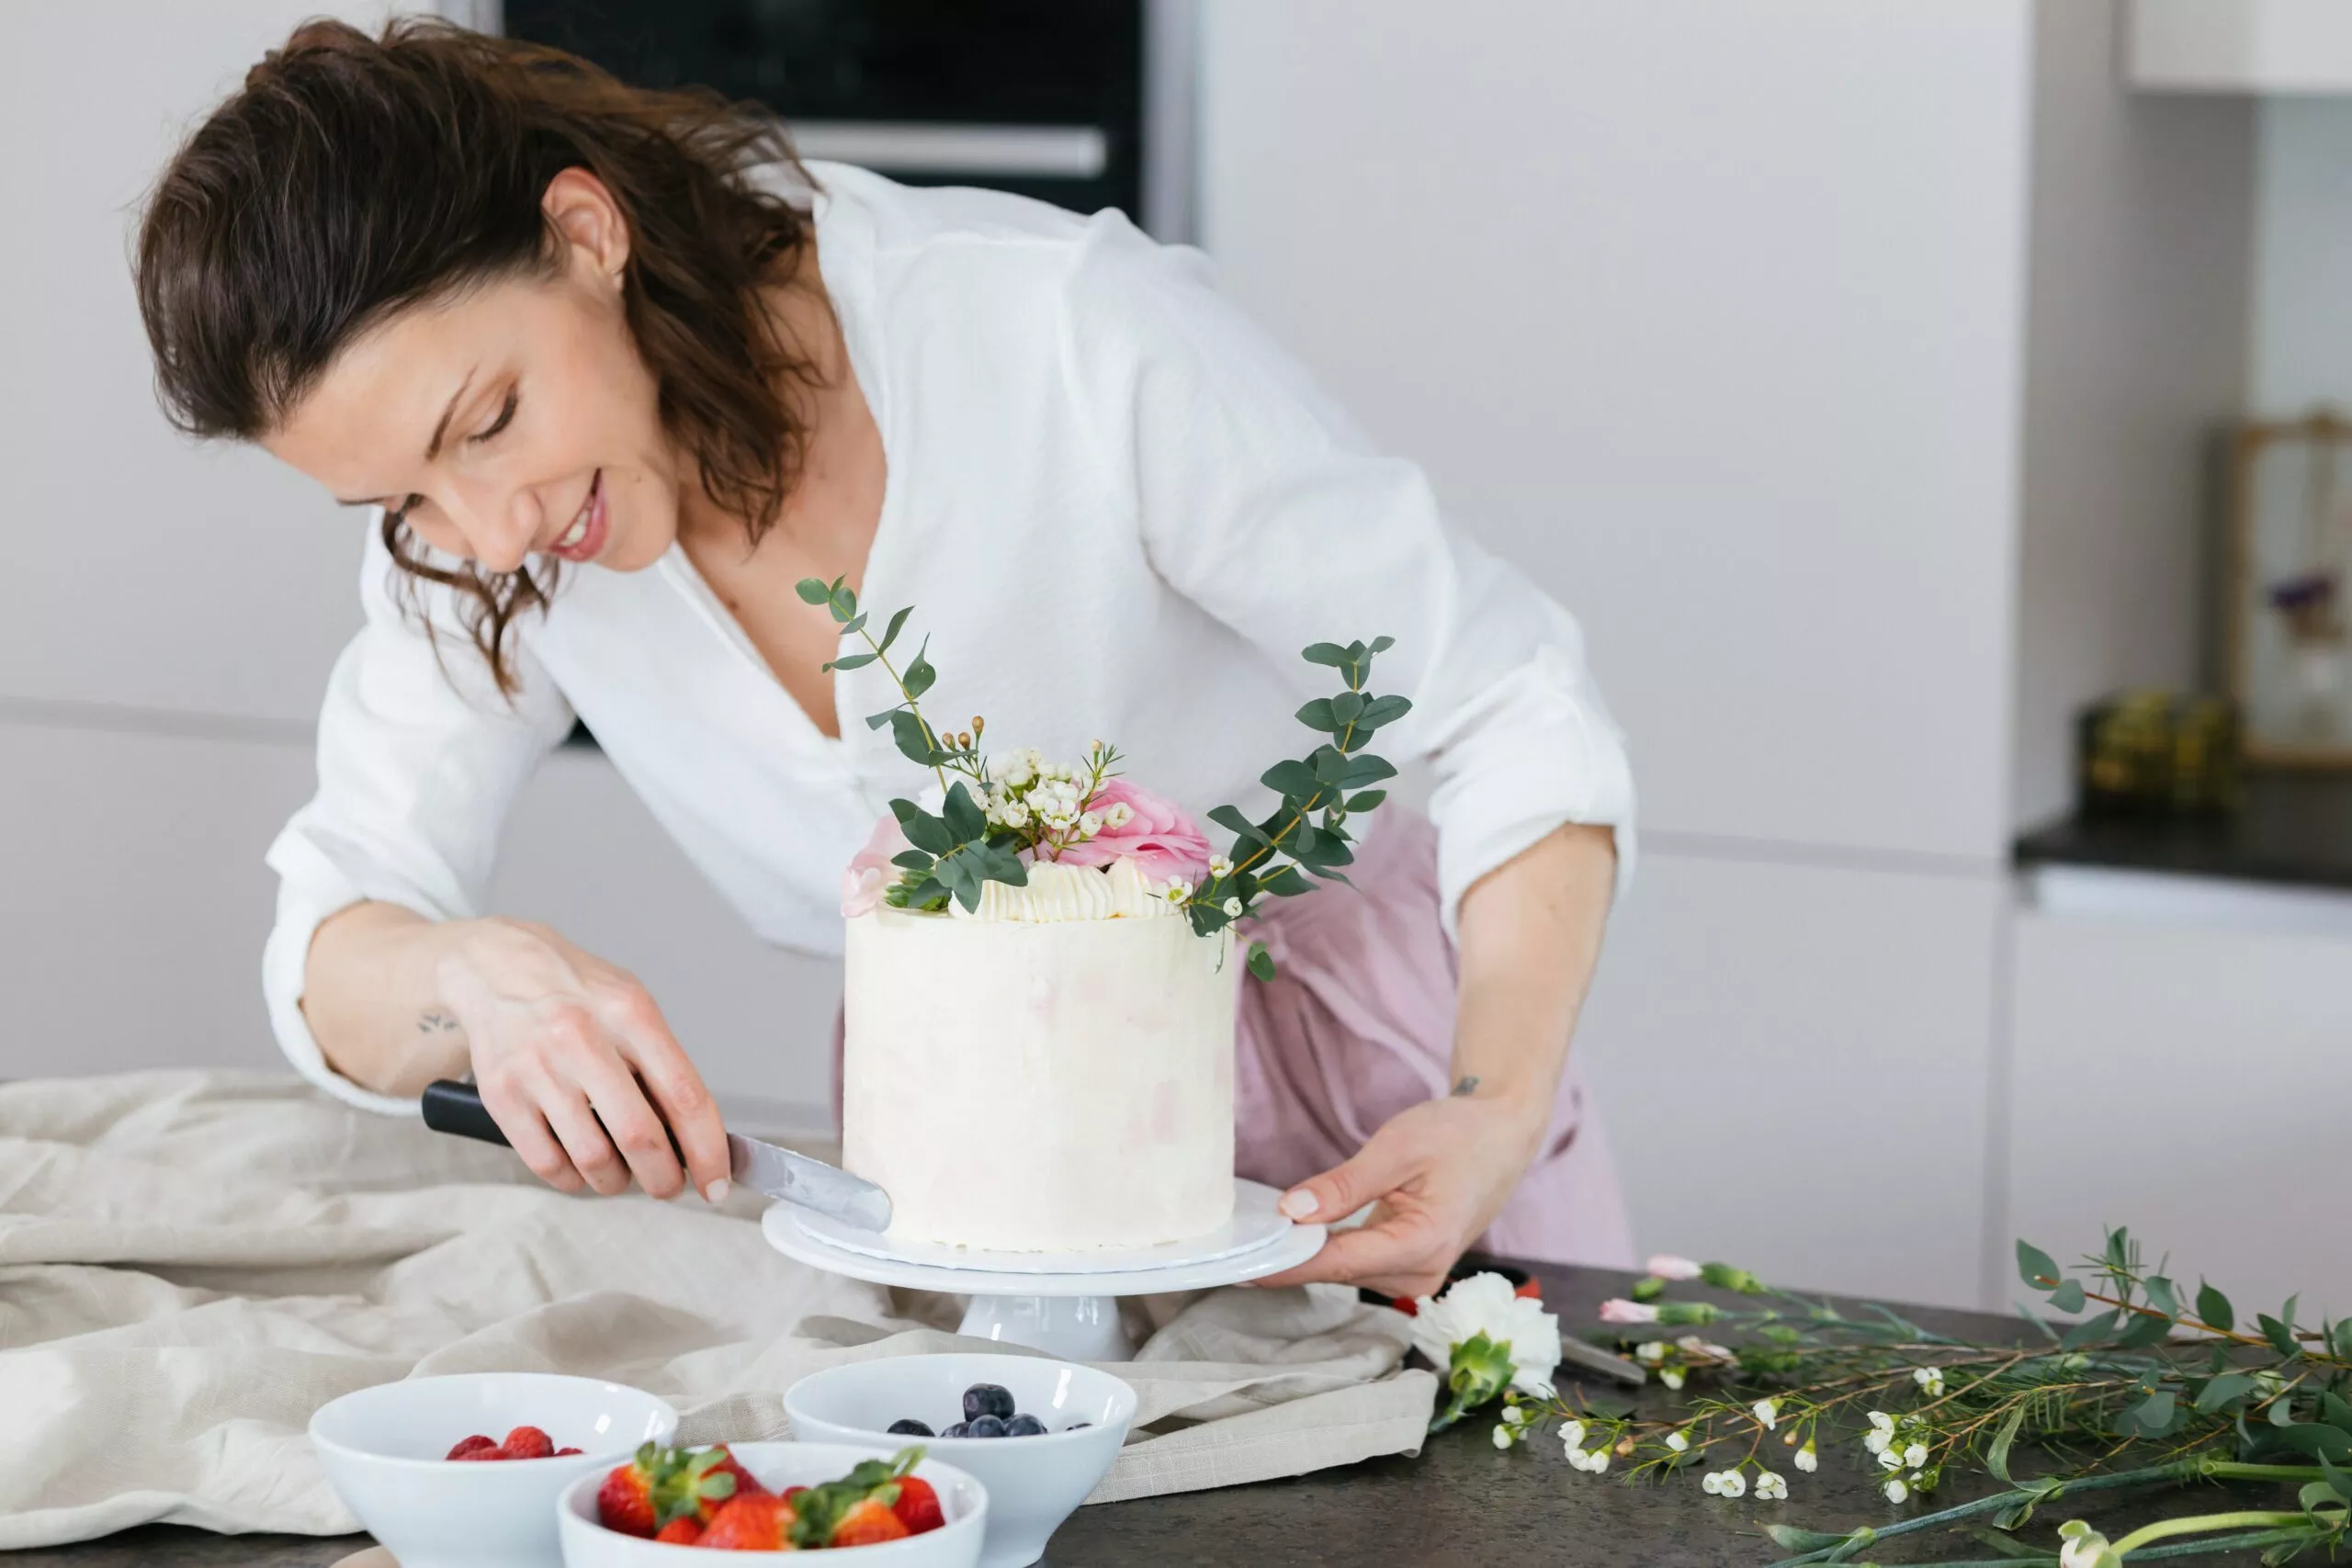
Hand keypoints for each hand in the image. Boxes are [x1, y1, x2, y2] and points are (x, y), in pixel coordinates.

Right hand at [431, 918, 729, 1202]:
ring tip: (621, 1173)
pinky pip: (546, 1162)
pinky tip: (580, 1168)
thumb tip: (693, 1134)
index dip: (708, 1149)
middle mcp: (583, 1040)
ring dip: (617, 1181)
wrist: (497, 966)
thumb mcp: (631, 1004)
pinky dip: (572, 1179)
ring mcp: (538, 1069)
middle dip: (664, 1177)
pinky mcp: (502, 1095)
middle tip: (668, 1185)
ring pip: (592, 1158)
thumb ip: (662, 1062)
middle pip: (638, 1136)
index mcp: (629, 1015)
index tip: (717, 1182)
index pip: (684, 1096)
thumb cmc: (575, 991)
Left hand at [1248, 1092, 1546, 1298]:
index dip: (1287, 1264)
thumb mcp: (1398, 1148)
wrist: (1500, 1134)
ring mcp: (1416, 1273)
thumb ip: (1345, 1185)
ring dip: (1304, 1255)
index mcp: (1423, 1244)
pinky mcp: (1407, 1264)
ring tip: (1254, 1239)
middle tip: (1232, 1247)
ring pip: (1343, 1270)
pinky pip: (1355, 1262)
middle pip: (1337, 1271)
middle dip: (1288, 1259)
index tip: (1241, 1266)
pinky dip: (1324, 1250)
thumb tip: (1293, 1212)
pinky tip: (1290, 1237)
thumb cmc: (1458, 1134)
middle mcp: (1421, 1271)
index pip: (1338, 1263)